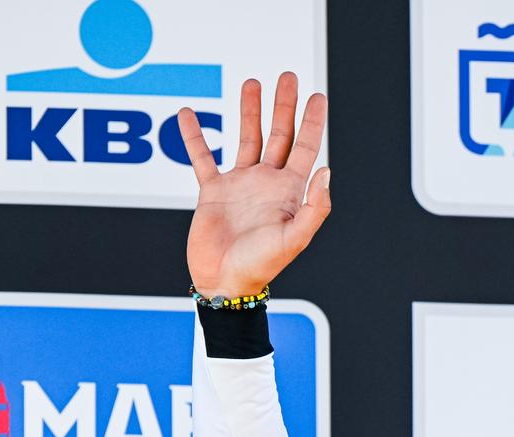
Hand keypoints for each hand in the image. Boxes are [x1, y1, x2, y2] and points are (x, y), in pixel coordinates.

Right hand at [178, 72, 329, 297]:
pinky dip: (193, 136)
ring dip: (250, 111)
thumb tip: (326, 170)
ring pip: (246, 138)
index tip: (317, 96)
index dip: (312, 122)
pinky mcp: (212, 191)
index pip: (306, 149)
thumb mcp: (294, 239)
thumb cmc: (261, 266)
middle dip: (284, 106)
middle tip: (287, 77)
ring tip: (252, 83)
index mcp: (289, 192)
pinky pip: (202, 157)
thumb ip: (314, 207)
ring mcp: (240, 185)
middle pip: (279, 135)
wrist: (224, 283)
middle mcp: (266, 183)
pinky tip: (187, 114)